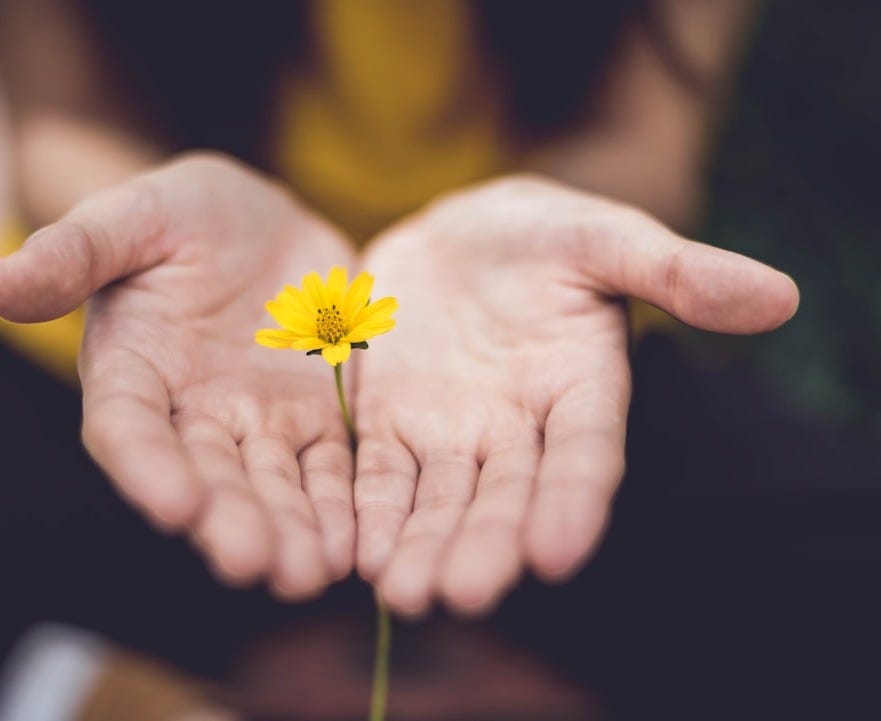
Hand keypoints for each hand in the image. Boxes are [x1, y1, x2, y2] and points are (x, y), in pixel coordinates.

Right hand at [0, 154, 355, 598]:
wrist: (262, 223)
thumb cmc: (184, 215)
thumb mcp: (134, 216)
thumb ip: (77, 251)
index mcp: (134, 371)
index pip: (129, 428)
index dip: (147, 467)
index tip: (175, 505)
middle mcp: (192, 413)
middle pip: (208, 475)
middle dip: (230, 520)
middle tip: (254, 563)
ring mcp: (259, 422)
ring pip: (274, 484)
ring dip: (291, 530)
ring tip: (310, 573)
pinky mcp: (316, 418)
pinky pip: (330, 467)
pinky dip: (341, 505)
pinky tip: (357, 544)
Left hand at [353, 176, 798, 615]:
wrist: (457, 236)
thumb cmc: (542, 234)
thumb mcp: (604, 238)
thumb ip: (676, 270)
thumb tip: (779, 296)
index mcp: (581, 388)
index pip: (585, 454)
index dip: (574, 500)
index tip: (557, 553)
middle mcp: (518, 428)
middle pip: (506, 495)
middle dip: (486, 544)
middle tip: (464, 594)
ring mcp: (452, 432)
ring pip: (440, 500)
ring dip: (423, 546)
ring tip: (403, 594)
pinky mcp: (390, 424)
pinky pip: (379, 475)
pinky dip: (371, 512)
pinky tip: (358, 554)